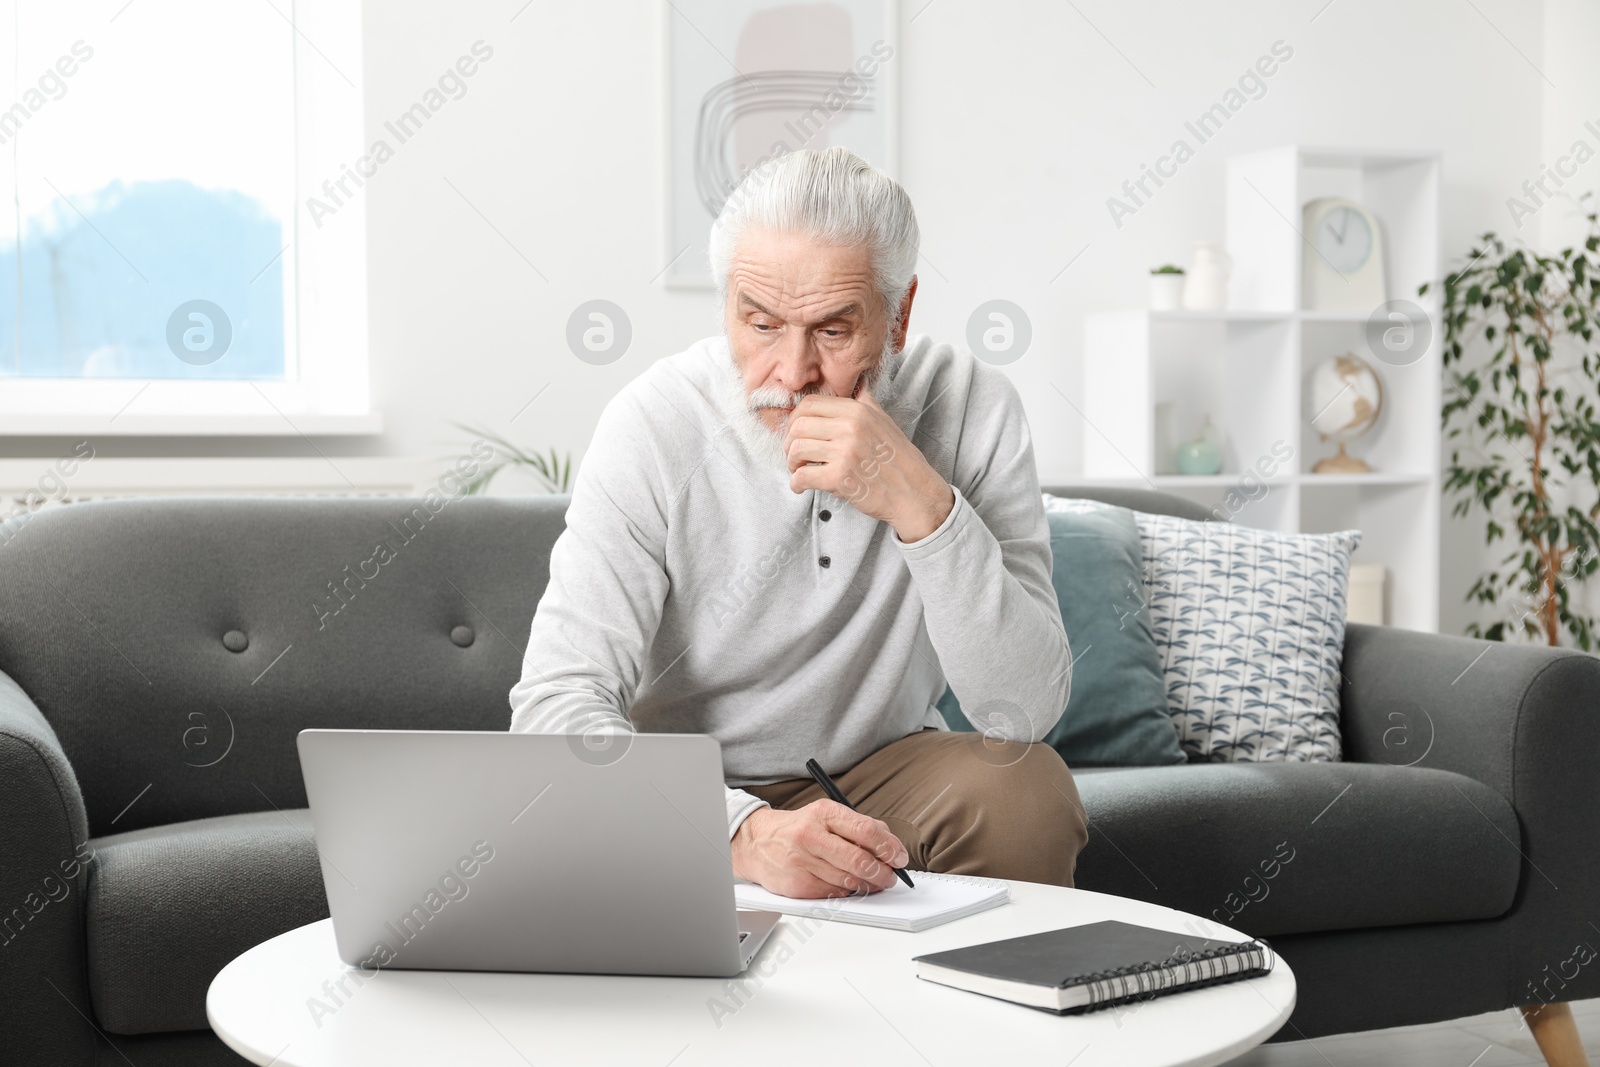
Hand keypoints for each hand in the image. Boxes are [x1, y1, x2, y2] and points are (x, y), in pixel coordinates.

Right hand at [731, 801, 909, 897]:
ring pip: (849, 879)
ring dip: (869, 884)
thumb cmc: (799, 829)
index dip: (889, 847)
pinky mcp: (797, 884)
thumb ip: (859, 826)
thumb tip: (891, 845)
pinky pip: (834, 892)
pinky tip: (850, 885)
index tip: (899, 857)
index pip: (866, 830)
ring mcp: (802, 861)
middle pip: (859, 859)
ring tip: (875, 882)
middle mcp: (811, 835)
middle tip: (891, 876)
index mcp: (824, 813)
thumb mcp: (827, 816)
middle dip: (883, 872)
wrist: (757, 843)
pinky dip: (848, 891)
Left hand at [783, 389, 953, 542]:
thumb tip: (858, 383)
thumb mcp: (885, 421)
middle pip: (799, 425)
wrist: (915, 493)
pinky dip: (796, 483)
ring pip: (797, 449)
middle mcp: (850, 427)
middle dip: (789, 442)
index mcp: (858, 410)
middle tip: (794, 455)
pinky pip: (803, 476)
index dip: (795, 419)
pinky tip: (801, 486)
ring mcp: (845, 451)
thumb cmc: (899, 460)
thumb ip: (866, 402)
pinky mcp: (841, 477)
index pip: (810, 404)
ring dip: (791, 463)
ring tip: (798, 470)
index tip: (796, 433)